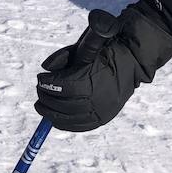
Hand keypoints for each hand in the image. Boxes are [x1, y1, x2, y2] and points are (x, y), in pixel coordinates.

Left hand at [35, 0, 171, 131]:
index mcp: (92, 78)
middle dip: (47, 98)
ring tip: (41, 106)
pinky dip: (65, 124)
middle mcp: (98, 98)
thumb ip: (63, 55)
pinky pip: (81, 126)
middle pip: (64, 104)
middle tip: (40, 92)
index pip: (64, 85)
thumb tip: (45, 68)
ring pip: (70, 118)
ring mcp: (102, 110)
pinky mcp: (104, 118)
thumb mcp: (84, 46)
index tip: (40, 79)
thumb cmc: (104, 51)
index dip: (48, 83)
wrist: (131, 62)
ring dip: (51, 114)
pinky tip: (54, 119)